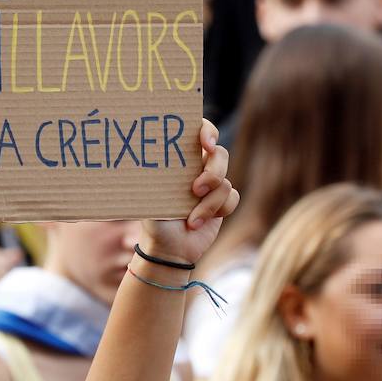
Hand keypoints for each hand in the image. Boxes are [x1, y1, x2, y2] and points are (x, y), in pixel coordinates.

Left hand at [139, 121, 235, 266]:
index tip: (205, 143)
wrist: (167, 249)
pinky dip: (216, 212)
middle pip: (220, 154)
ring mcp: (213, 185)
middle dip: (212, 172)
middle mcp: (198, 167)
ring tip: (192, 217)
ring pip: (225, 181)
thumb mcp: (152, 194)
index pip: (199, 131)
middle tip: (196, 189)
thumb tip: (149, 154)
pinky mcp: (223, 202)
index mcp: (180, 158)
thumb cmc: (154, 219)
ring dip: (209, 202)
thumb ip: (159, 175)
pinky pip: (232, 198)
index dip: (207, 131)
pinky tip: (197, 223)